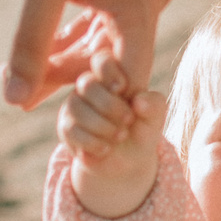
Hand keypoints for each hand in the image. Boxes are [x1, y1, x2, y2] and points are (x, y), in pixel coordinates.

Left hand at [0, 0, 173, 108]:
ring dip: (68, 57)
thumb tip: (13, 100)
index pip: (128, 76)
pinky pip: (108, 18)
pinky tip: (44, 45)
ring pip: (108, 40)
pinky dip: (78, 33)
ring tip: (21, 73)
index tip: (60, 118)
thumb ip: (29, 45)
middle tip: (18, 94)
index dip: (96, 102)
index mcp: (140, 3)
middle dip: (67, 78)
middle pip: (114, 60)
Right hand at [59, 48, 166, 218]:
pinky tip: (106, 149)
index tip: (124, 89)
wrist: (128, 161)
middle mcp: (88, 87)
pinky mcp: (67, 129)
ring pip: (75, 107)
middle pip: (86, 84)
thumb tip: (138, 101)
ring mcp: (74, 107)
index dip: (109, 71)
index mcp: (110, 76)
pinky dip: (92, 142)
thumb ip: (153, 105)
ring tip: (120, 136)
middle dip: (109, 105)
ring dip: (101, 125)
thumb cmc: (141, 129)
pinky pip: (71, 130)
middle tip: (128, 120)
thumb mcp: (154, 117)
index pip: (101, 60)